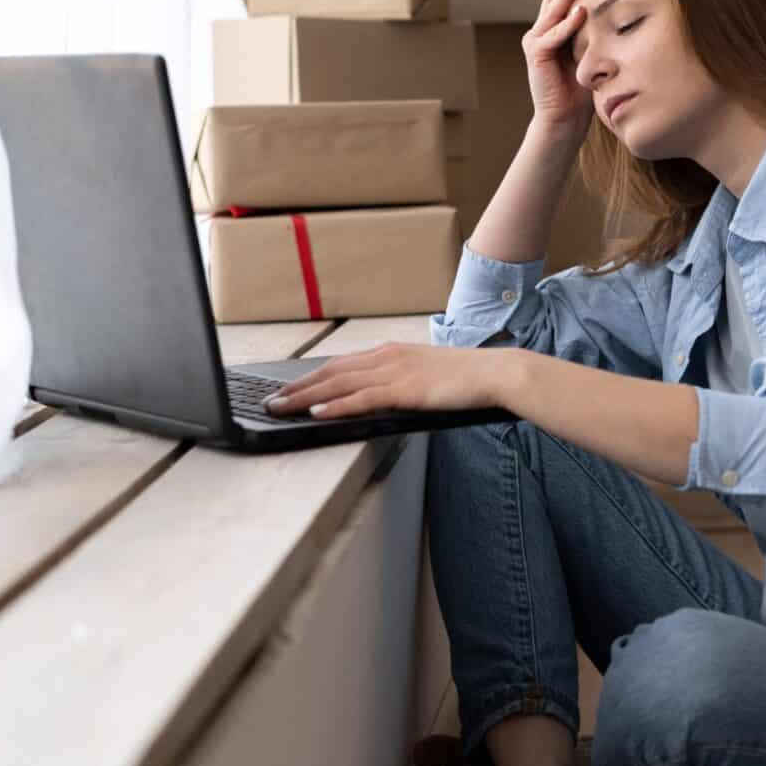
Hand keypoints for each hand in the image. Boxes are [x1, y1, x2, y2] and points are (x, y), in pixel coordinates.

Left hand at [262, 343, 512, 420]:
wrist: (494, 374)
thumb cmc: (466, 378)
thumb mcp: (426, 373)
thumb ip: (401, 379)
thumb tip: (380, 395)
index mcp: (392, 352)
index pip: (341, 364)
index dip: (310, 378)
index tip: (288, 389)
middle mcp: (388, 357)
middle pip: (331, 372)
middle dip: (297, 388)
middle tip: (270, 402)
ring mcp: (395, 372)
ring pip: (339, 384)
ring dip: (305, 398)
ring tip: (280, 408)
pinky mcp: (405, 390)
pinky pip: (362, 398)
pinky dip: (335, 406)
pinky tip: (317, 413)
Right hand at [523, 0, 595, 136]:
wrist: (565, 118)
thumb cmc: (582, 88)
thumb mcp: (592, 52)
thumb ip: (596, 32)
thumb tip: (618, 10)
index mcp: (554, 28)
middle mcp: (541, 30)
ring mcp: (536, 41)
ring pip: (553, 11)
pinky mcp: (536, 56)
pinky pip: (552, 36)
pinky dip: (567, 24)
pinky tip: (581, 12)